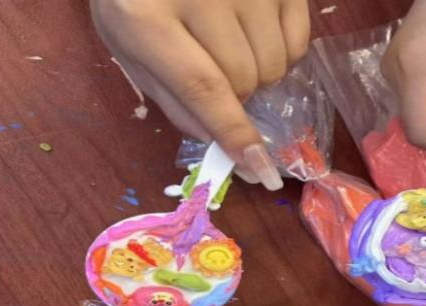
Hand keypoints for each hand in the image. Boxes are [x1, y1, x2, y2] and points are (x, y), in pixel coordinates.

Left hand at [90, 0, 309, 188]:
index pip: (202, 87)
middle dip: (236, 97)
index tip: (257, 167)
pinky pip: (297, 37)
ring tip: (232, 49)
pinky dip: (282, 50)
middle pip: (243, 78)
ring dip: (260, 75)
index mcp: (146, 18)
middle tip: (217, 75)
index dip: (232, 131)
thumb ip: (168, 93)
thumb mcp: (127, 44)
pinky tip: (255, 32)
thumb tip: (216, 138)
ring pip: (274, 62)